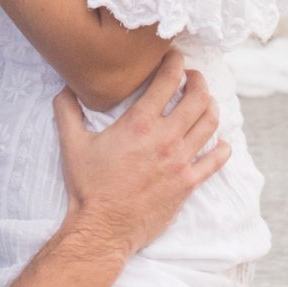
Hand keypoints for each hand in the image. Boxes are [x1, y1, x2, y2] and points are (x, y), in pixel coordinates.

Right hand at [52, 51, 229, 257]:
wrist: (103, 228)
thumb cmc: (88, 187)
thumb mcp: (72, 144)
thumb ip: (67, 111)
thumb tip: (66, 88)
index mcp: (140, 123)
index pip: (168, 79)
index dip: (175, 62)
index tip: (175, 57)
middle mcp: (165, 138)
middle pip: (198, 97)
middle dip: (199, 80)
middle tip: (193, 77)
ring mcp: (180, 161)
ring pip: (210, 123)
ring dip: (211, 107)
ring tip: (205, 102)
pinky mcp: (188, 183)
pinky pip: (216, 161)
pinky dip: (222, 148)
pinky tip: (221, 142)